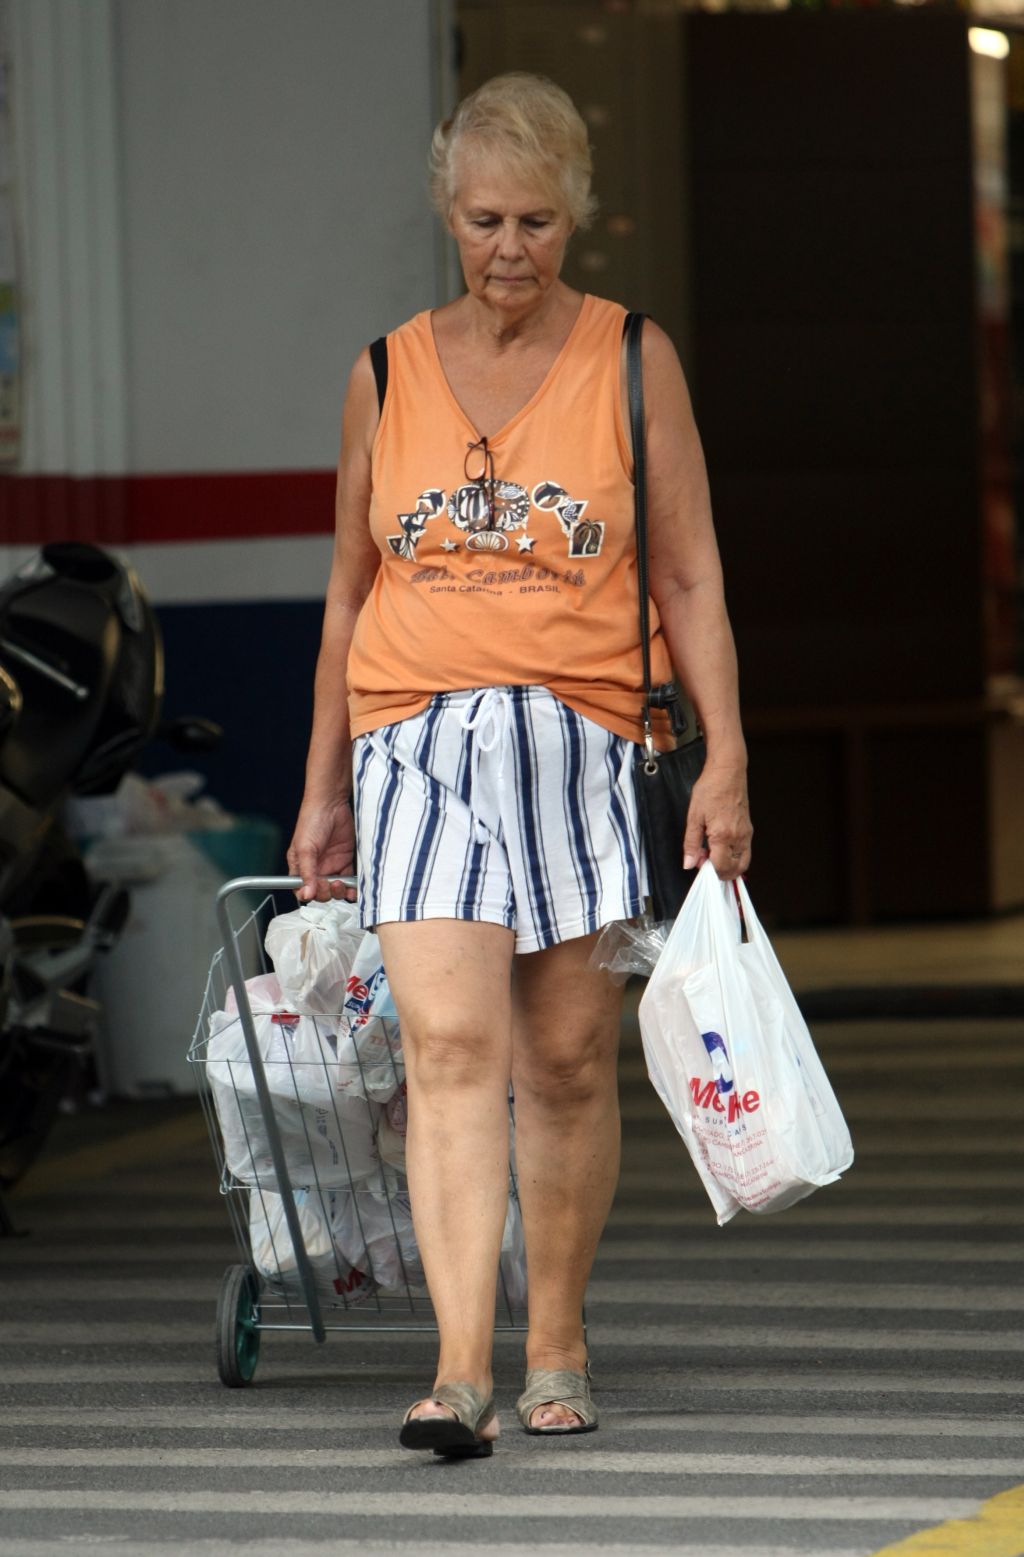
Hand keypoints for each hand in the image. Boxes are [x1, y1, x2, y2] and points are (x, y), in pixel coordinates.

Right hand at [286, 798, 357, 902]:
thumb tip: (306, 894)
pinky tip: (354, 888)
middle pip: (321, 892)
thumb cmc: (312, 820)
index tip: (317, 890)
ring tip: (342, 884)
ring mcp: (332, 865)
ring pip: (336, 889)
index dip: (310, 894)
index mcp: (300, 866)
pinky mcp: (346, 860)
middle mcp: (316, 868)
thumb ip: (307, 872)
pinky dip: (353, 886)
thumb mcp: (305, 848)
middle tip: (331, 883)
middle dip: (326, 893)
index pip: (302, 889)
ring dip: (340, 892)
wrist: (332, 803)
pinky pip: (350, 879)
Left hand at [682, 761, 751, 881]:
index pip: (721, 867)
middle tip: (704, 860)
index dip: (708, 871)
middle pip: (735, 870)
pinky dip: (734, 857)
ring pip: (742, 863)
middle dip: (720, 872)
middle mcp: (738, 837)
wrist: (728, 772)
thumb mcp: (694, 816)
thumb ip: (691, 843)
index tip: (698, 862)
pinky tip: (720, 846)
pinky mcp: (748, 830)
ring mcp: (746, 834)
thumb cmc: (711, 789)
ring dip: (728, 866)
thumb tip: (688, 863)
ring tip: (711, 853)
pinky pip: (745, 852)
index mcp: (723, 835)